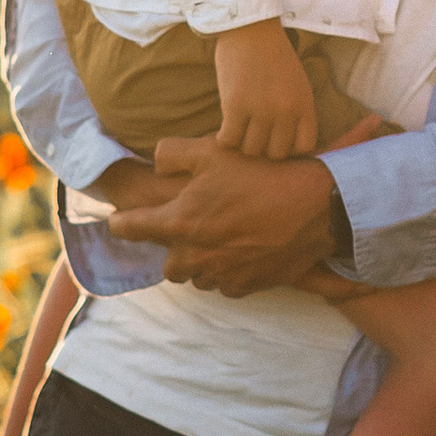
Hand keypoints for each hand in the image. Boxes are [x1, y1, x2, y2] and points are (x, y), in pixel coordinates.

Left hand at [105, 140, 355, 297]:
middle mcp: (196, 254)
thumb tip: (155, 162)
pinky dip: (227, 273)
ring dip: (201, 263)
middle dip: (173, 249)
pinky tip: (242, 252)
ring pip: (197, 277)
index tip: (118, 221)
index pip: (131, 228)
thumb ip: (172, 154)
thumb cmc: (263, 174)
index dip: (122, 223)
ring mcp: (222, 273)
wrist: (316, 206)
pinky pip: (225, 285)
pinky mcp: (247, 285)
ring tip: (219, 241)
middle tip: (189, 230)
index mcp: (180, 221)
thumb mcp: (213, 150)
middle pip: (167, 266)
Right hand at [214, 19, 318, 160]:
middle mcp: (285, 111)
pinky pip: (229, 140)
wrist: (250, 28)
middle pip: (276, 154)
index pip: (305, 147)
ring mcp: (260, 110)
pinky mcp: (234, 106)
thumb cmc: (273, 55)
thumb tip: (288, 147)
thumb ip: (296, 112)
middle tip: (254, 137)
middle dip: (265, 149)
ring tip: (239, 132)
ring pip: (251, 150)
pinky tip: (225, 129)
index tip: (278, 141)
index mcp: (304, 104)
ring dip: (244, 144)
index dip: (290, 149)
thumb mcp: (298, 83)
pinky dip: (225, 140)